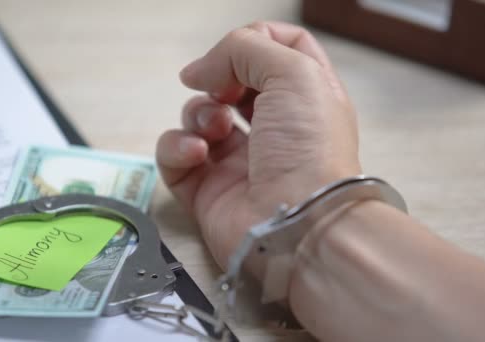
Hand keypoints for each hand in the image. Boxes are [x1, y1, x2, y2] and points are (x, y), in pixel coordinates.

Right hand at [156, 21, 360, 268]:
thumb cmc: (309, 149)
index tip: (237, 49)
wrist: (299, 224)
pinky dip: (176, 147)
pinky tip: (196, 153)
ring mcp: (238, 159)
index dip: (254, 41)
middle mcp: (272, 127)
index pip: (278, 51)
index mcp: (303, 97)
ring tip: (215, 128)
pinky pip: (175, 156)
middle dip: (220, 79)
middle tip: (221, 89)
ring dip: (199, 112)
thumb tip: (200, 70)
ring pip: (199, 117)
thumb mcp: (294, 73)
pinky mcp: (207, 188)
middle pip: (233, 84)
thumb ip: (245, 48)